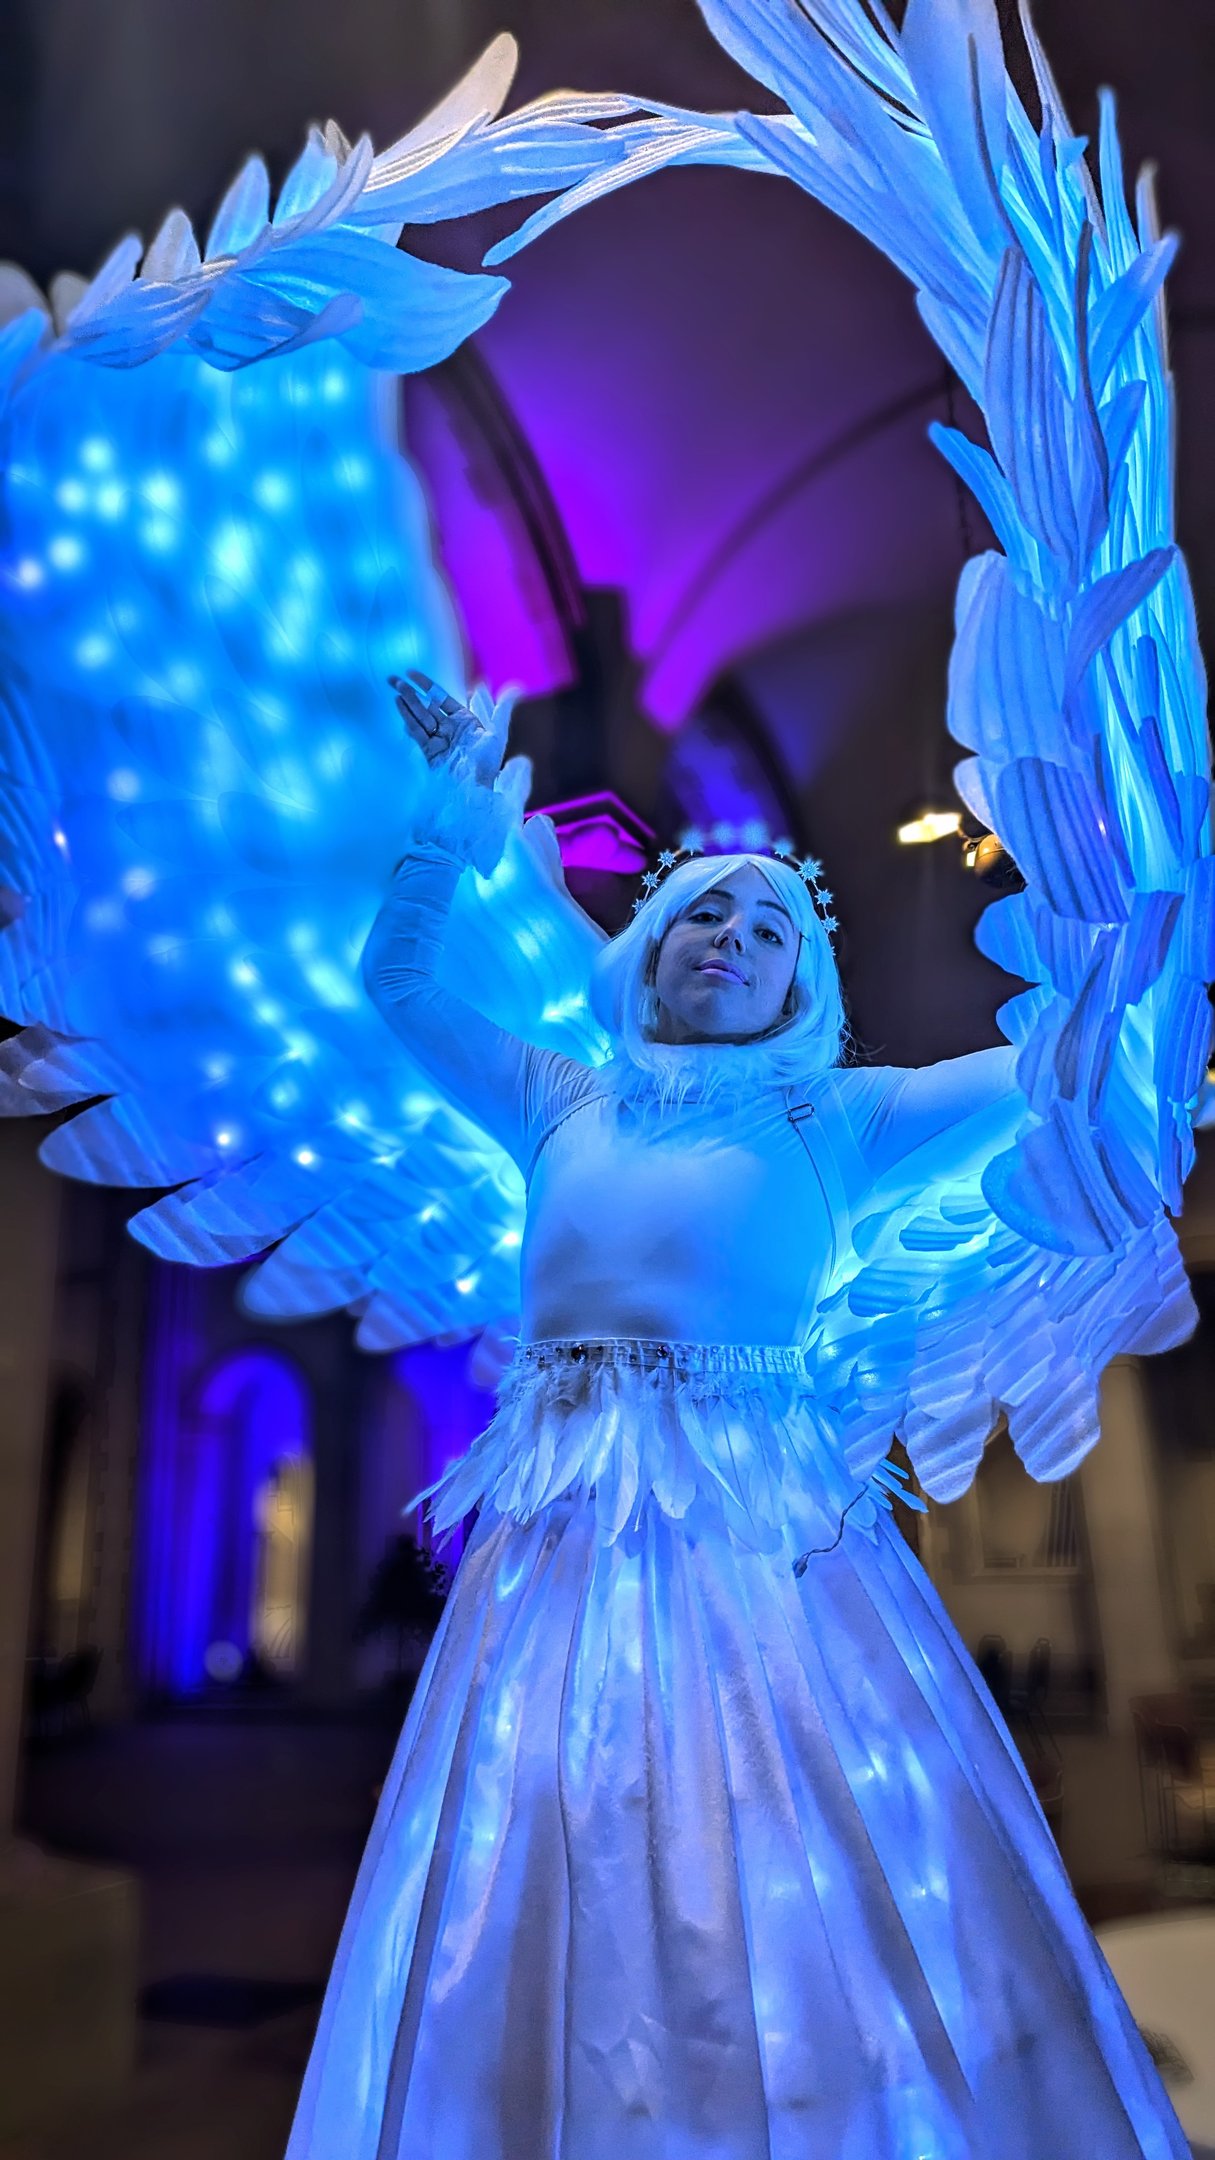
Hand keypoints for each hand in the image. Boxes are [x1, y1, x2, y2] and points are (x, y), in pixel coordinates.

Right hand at [389, 671, 505, 790]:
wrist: (475, 788)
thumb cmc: (488, 763)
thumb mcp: (497, 733)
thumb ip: (502, 709)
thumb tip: (516, 688)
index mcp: (464, 721)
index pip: (442, 698)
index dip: (427, 685)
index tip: (413, 673)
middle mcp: (449, 728)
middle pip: (426, 706)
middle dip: (411, 692)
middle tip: (394, 678)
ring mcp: (437, 739)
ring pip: (420, 716)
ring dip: (407, 701)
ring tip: (394, 686)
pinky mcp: (428, 750)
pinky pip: (416, 730)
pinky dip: (408, 717)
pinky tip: (399, 704)